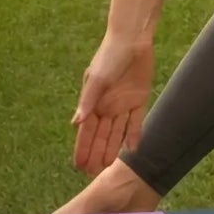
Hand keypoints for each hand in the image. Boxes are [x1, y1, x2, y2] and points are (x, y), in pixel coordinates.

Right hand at [70, 30, 154, 174]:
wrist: (132, 39)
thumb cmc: (109, 56)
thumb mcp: (97, 79)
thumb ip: (88, 102)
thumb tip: (75, 123)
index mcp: (93, 101)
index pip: (86, 131)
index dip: (82, 148)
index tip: (78, 166)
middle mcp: (107, 106)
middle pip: (101, 135)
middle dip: (96, 153)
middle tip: (92, 174)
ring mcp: (123, 104)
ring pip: (117, 132)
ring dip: (112, 148)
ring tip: (108, 166)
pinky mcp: (139, 99)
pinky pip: (136, 121)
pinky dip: (133, 134)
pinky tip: (131, 149)